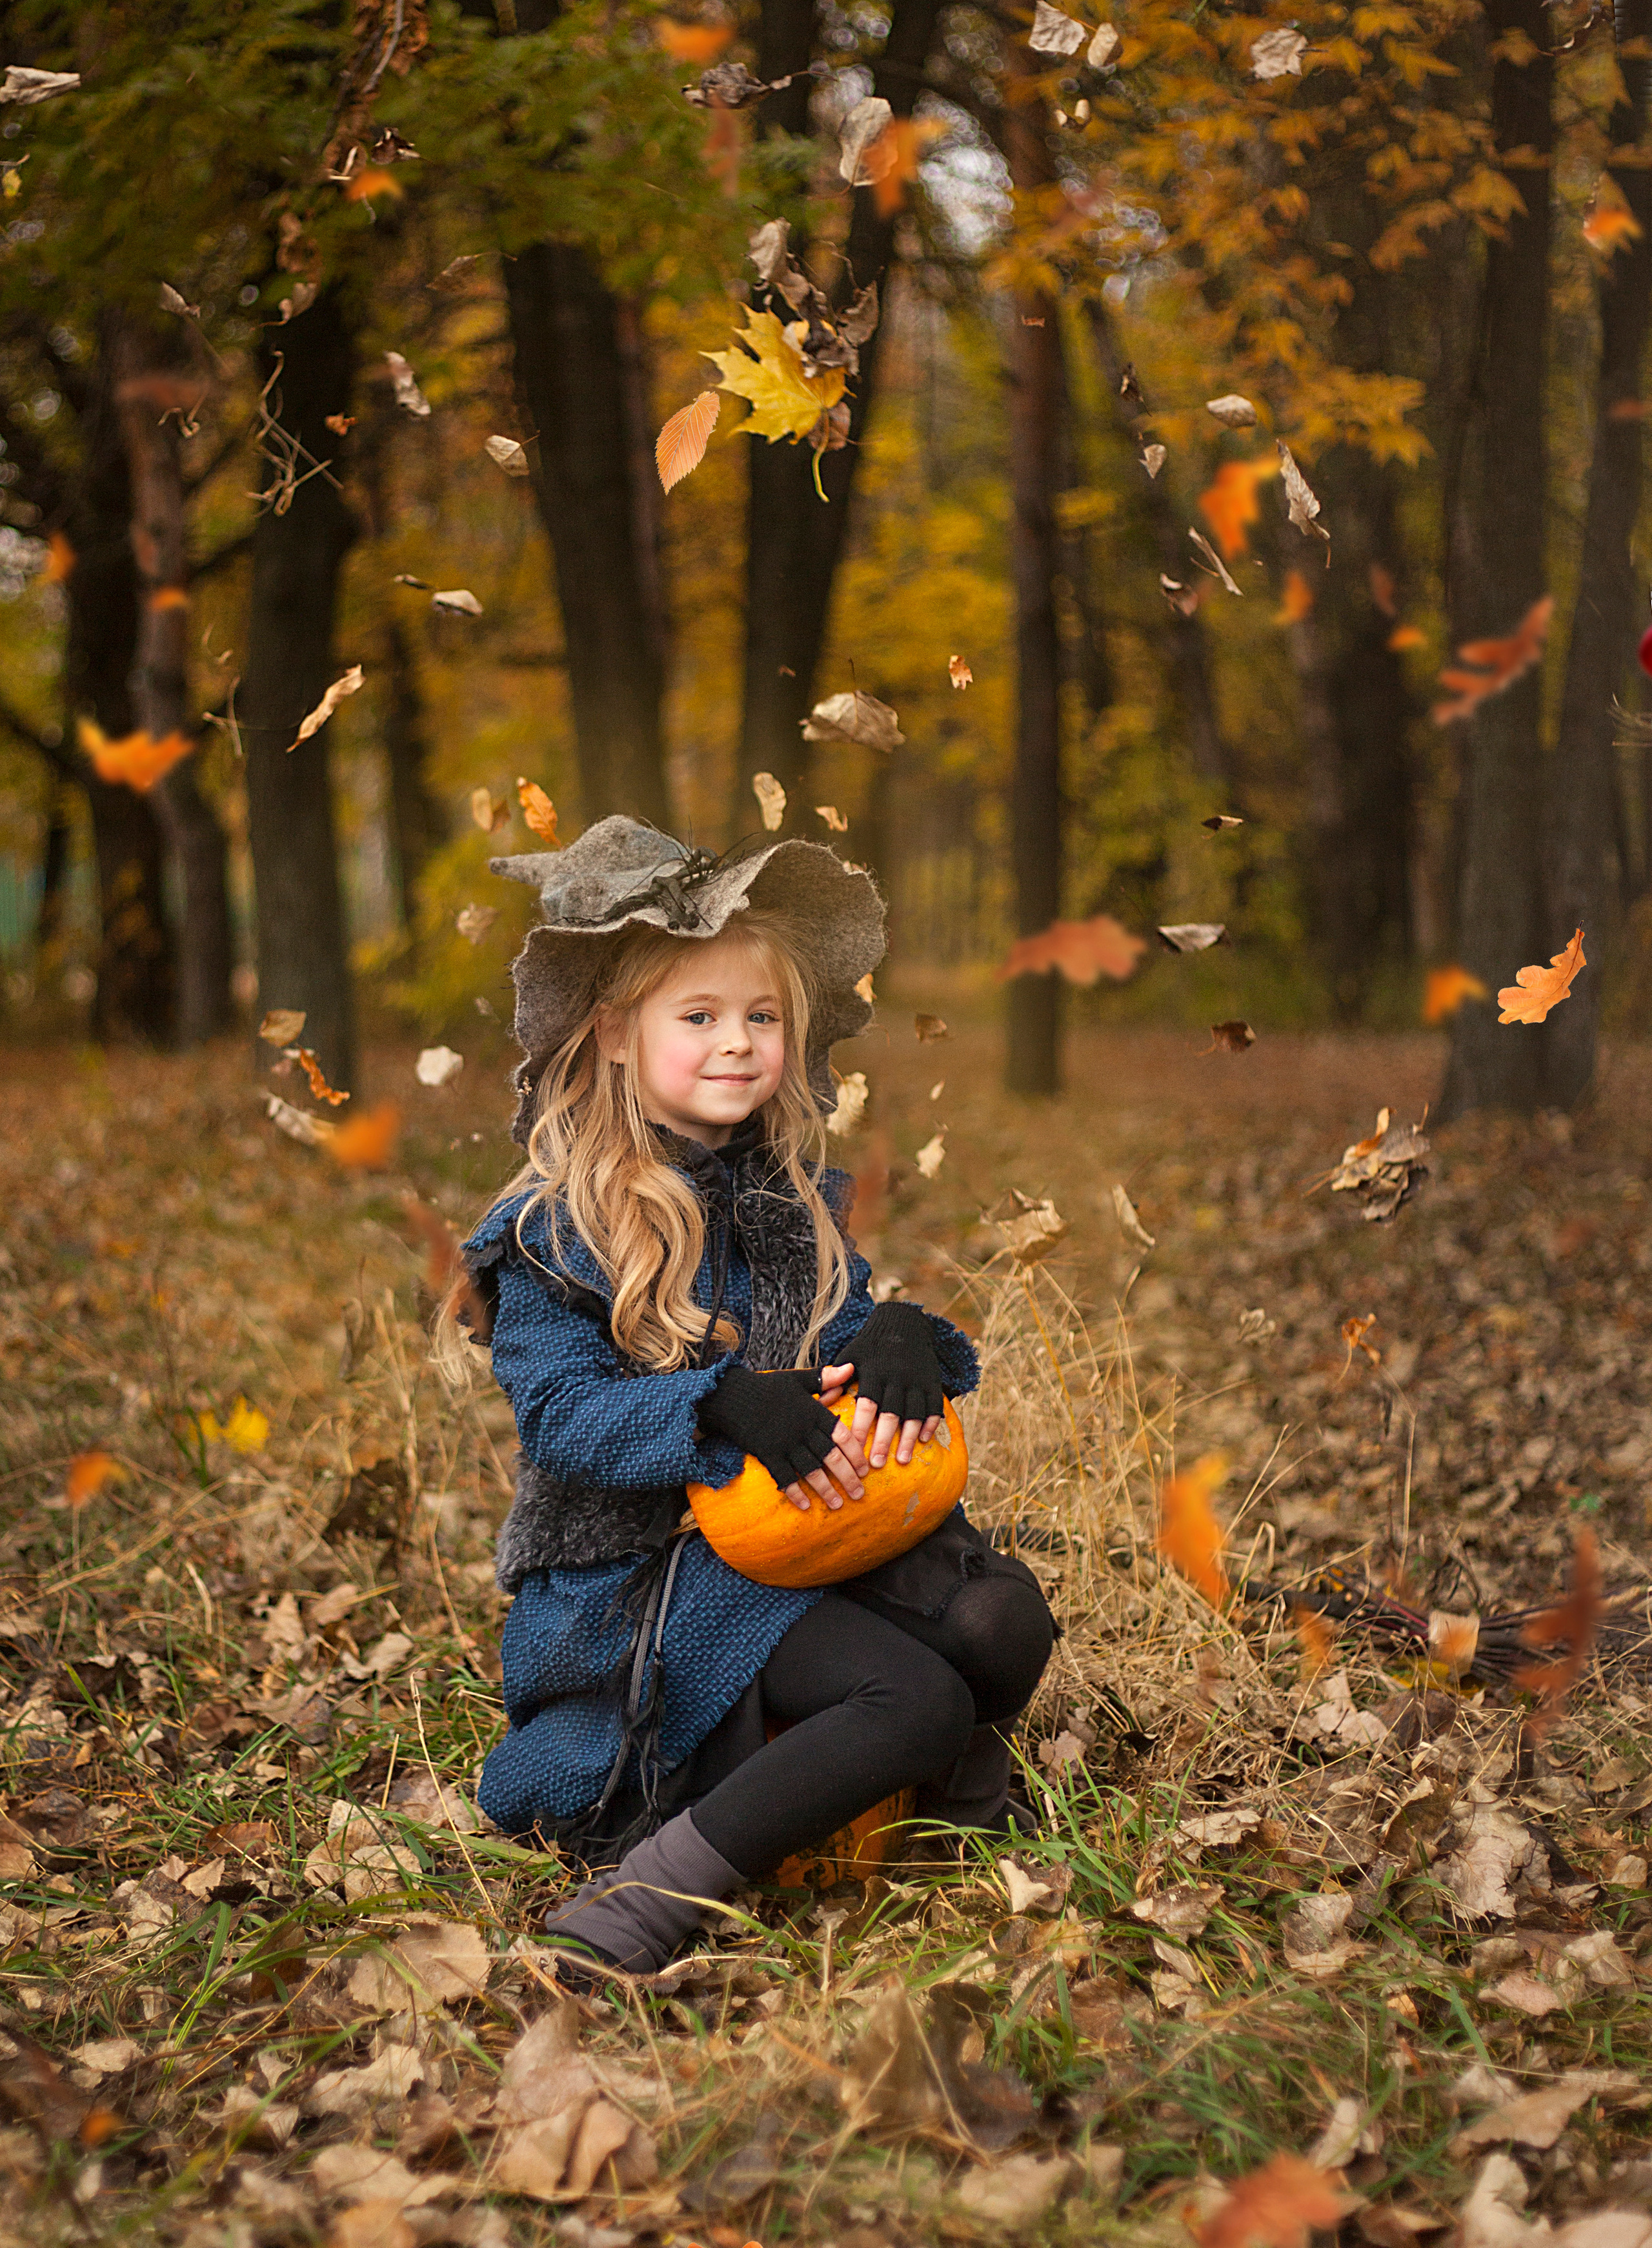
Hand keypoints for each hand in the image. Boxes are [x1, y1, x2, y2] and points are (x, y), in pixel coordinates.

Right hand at [698, 1364, 868, 1514]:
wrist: (731, 1395)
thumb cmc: (767, 1387)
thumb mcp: (798, 1379)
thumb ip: (825, 1379)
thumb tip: (851, 1367)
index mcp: (812, 1411)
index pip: (841, 1435)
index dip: (855, 1454)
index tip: (866, 1470)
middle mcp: (802, 1429)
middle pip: (831, 1456)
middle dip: (847, 1477)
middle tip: (859, 1494)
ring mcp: (784, 1443)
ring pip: (811, 1470)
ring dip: (826, 1490)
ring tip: (838, 1504)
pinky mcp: (766, 1453)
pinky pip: (783, 1477)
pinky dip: (795, 1492)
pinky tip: (805, 1505)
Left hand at [843, 1303, 945, 1469]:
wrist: (903, 1323)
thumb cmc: (870, 1345)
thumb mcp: (850, 1355)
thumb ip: (836, 1377)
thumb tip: (821, 1402)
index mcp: (874, 1370)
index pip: (866, 1403)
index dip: (860, 1427)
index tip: (852, 1449)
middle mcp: (897, 1376)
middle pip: (891, 1412)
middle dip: (884, 1439)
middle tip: (876, 1464)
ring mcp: (917, 1379)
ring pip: (915, 1412)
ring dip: (909, 1437)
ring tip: (903, 1460)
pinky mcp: (933, 1380)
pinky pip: (935, 1405)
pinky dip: (931, 1423)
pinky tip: (924, 1440)